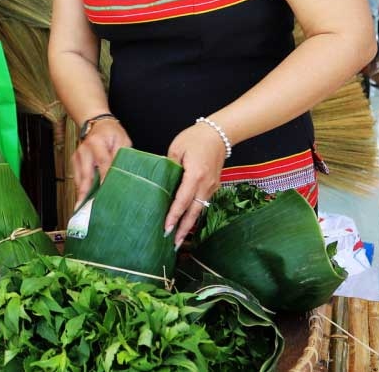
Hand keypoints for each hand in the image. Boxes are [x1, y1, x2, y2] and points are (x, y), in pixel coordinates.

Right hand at [72, 119, 131, 206]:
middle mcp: (84, 150)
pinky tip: (83, 201)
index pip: (103, 163)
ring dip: (82, 194)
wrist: (96, 123)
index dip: (105, 178)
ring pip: (80, 179)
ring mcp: (77, 156)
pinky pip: (78, 179)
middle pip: (86, 175)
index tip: (106, 192)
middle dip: (87, 193)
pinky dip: (81, 190)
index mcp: (97, 143)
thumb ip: (121, 156)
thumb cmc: (111, 133)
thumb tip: (123, 174)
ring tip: (84, 210)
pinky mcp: (74, 161)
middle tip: (88, 209)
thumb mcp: (122, 141)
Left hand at [164, 123, 226, 247]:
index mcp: (196, 174)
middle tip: (173, 244)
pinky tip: (186, 221)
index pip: (182, 200)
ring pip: (199, 210)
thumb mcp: (176, 148)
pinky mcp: (214, 186)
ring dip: (189, 224)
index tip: (166, 228)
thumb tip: (159, 181)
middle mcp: (206, 184)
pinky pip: (203, 203)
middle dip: (183, 229)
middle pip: (194, 212)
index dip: (174, 215)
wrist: (219, 133)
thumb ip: (168, 166)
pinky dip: (194, 214)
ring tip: (179, 238)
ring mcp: (212, 186)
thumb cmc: (195, 138)